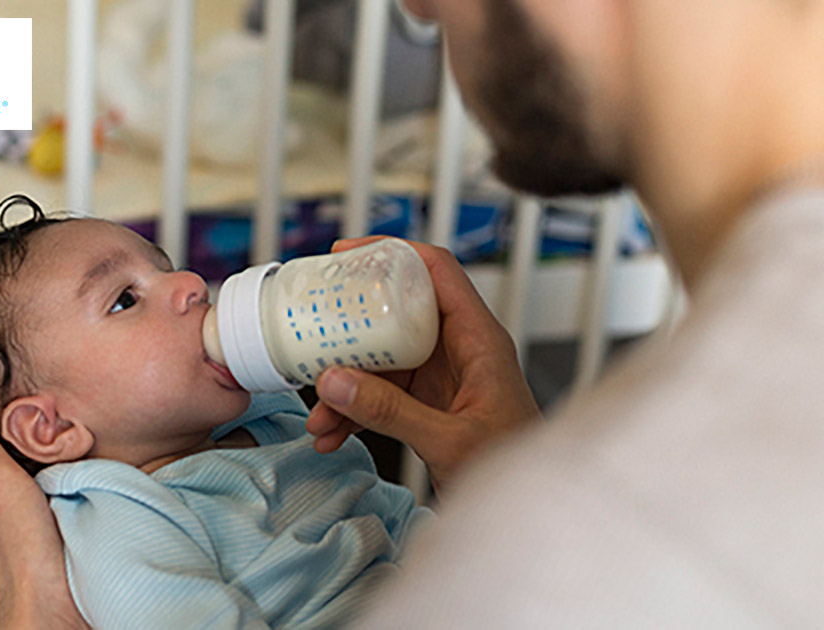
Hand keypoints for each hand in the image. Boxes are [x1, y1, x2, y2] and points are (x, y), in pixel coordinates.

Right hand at [306, 236, 540, 495]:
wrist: (528, 512)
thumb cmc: (515, 470)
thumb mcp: (448, 440)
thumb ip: (391, 412)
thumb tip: (335, 381)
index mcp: (479, 340)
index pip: (437, 271)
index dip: (392, 252)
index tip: (347, 254)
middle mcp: (458, 350)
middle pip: (396, 313)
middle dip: (350, 328)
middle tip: (312, 327)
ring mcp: (441, 377)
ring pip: (380, 361)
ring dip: (344, 386)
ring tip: (318, 415)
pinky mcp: (427, 405)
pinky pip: (380, 395)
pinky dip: (353, 412)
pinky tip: (333, 435)